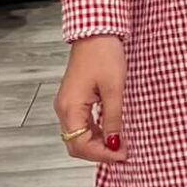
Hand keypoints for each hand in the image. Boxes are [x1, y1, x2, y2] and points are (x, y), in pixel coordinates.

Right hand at [55, 36, 127, 163]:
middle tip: (122, 153)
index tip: (122, 155)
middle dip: (99, 152)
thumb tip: (114, 143)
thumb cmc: (103, 55)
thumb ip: (113, 119)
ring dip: (98, 144)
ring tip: (120, 144)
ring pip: (78, 136)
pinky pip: (82, 125)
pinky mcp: (75, 100)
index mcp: (70, 107)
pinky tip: (112, 132)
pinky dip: (95, 133)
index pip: (80, 144)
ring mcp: (68, 104)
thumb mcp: (114, 89)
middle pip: (76, 144)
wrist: (96, 32)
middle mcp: (64, 109)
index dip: (102, 154)